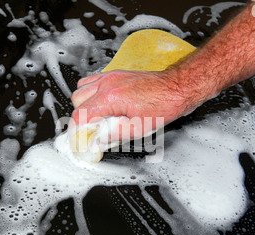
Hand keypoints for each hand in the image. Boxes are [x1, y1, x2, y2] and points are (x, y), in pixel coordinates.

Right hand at [70, 69, 197, 142]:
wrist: (177, 87)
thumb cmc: (163, 104)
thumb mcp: (138, 129)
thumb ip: (113, 135)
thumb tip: (98, 140)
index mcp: (110, 97)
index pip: (80, 114)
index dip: (77, 129)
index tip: (80, 139)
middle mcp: (107, 83)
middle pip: (77, 100)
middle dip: (81, 117)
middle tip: (90, 130)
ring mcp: (111, 76)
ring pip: (82, 88)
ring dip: (84, 104)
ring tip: (97, 117)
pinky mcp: (116, 74)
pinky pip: (93, 80)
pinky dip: (91, 93)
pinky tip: (102, 104)